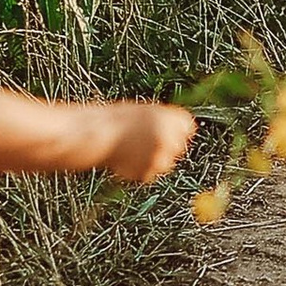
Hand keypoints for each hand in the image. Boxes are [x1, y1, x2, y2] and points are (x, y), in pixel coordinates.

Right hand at [84, 101, 198, 184]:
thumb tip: (180, 131)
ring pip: (164, 163)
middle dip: (165, 147)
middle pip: (178, 147)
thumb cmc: (118, 119)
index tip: (165, 130)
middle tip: (143, 142)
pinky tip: (125, 158)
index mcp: (174, 120)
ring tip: (130, 149)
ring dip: (151, 160)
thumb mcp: (147, 112)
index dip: (175, 130)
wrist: (98, 135)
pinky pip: (148, 173)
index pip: (187, 128)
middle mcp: (172, 139)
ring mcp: (160, 158)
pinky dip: (139, 169)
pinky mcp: (148, 173)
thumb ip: (166, 122)